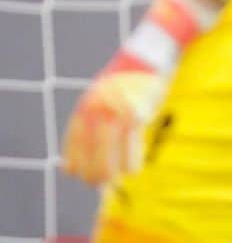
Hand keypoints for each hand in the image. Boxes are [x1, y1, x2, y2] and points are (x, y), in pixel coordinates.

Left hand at [62, 67, 166, 185]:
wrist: (146, 60)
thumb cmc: (125, 85)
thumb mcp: (101, 98)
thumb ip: (93, 121)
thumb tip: (83, 154)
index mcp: (84, 108)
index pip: (74, 145)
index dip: (75, 164)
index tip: (78, 175)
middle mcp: (96, 111)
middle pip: (91, 154)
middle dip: (96, 173)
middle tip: (101, 182)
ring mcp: (116, 113)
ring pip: (110, 155)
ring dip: (114, 171)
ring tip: (118, 177)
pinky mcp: (136, 115)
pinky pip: (133, 147)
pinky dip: (132, 161)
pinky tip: (133, 169)